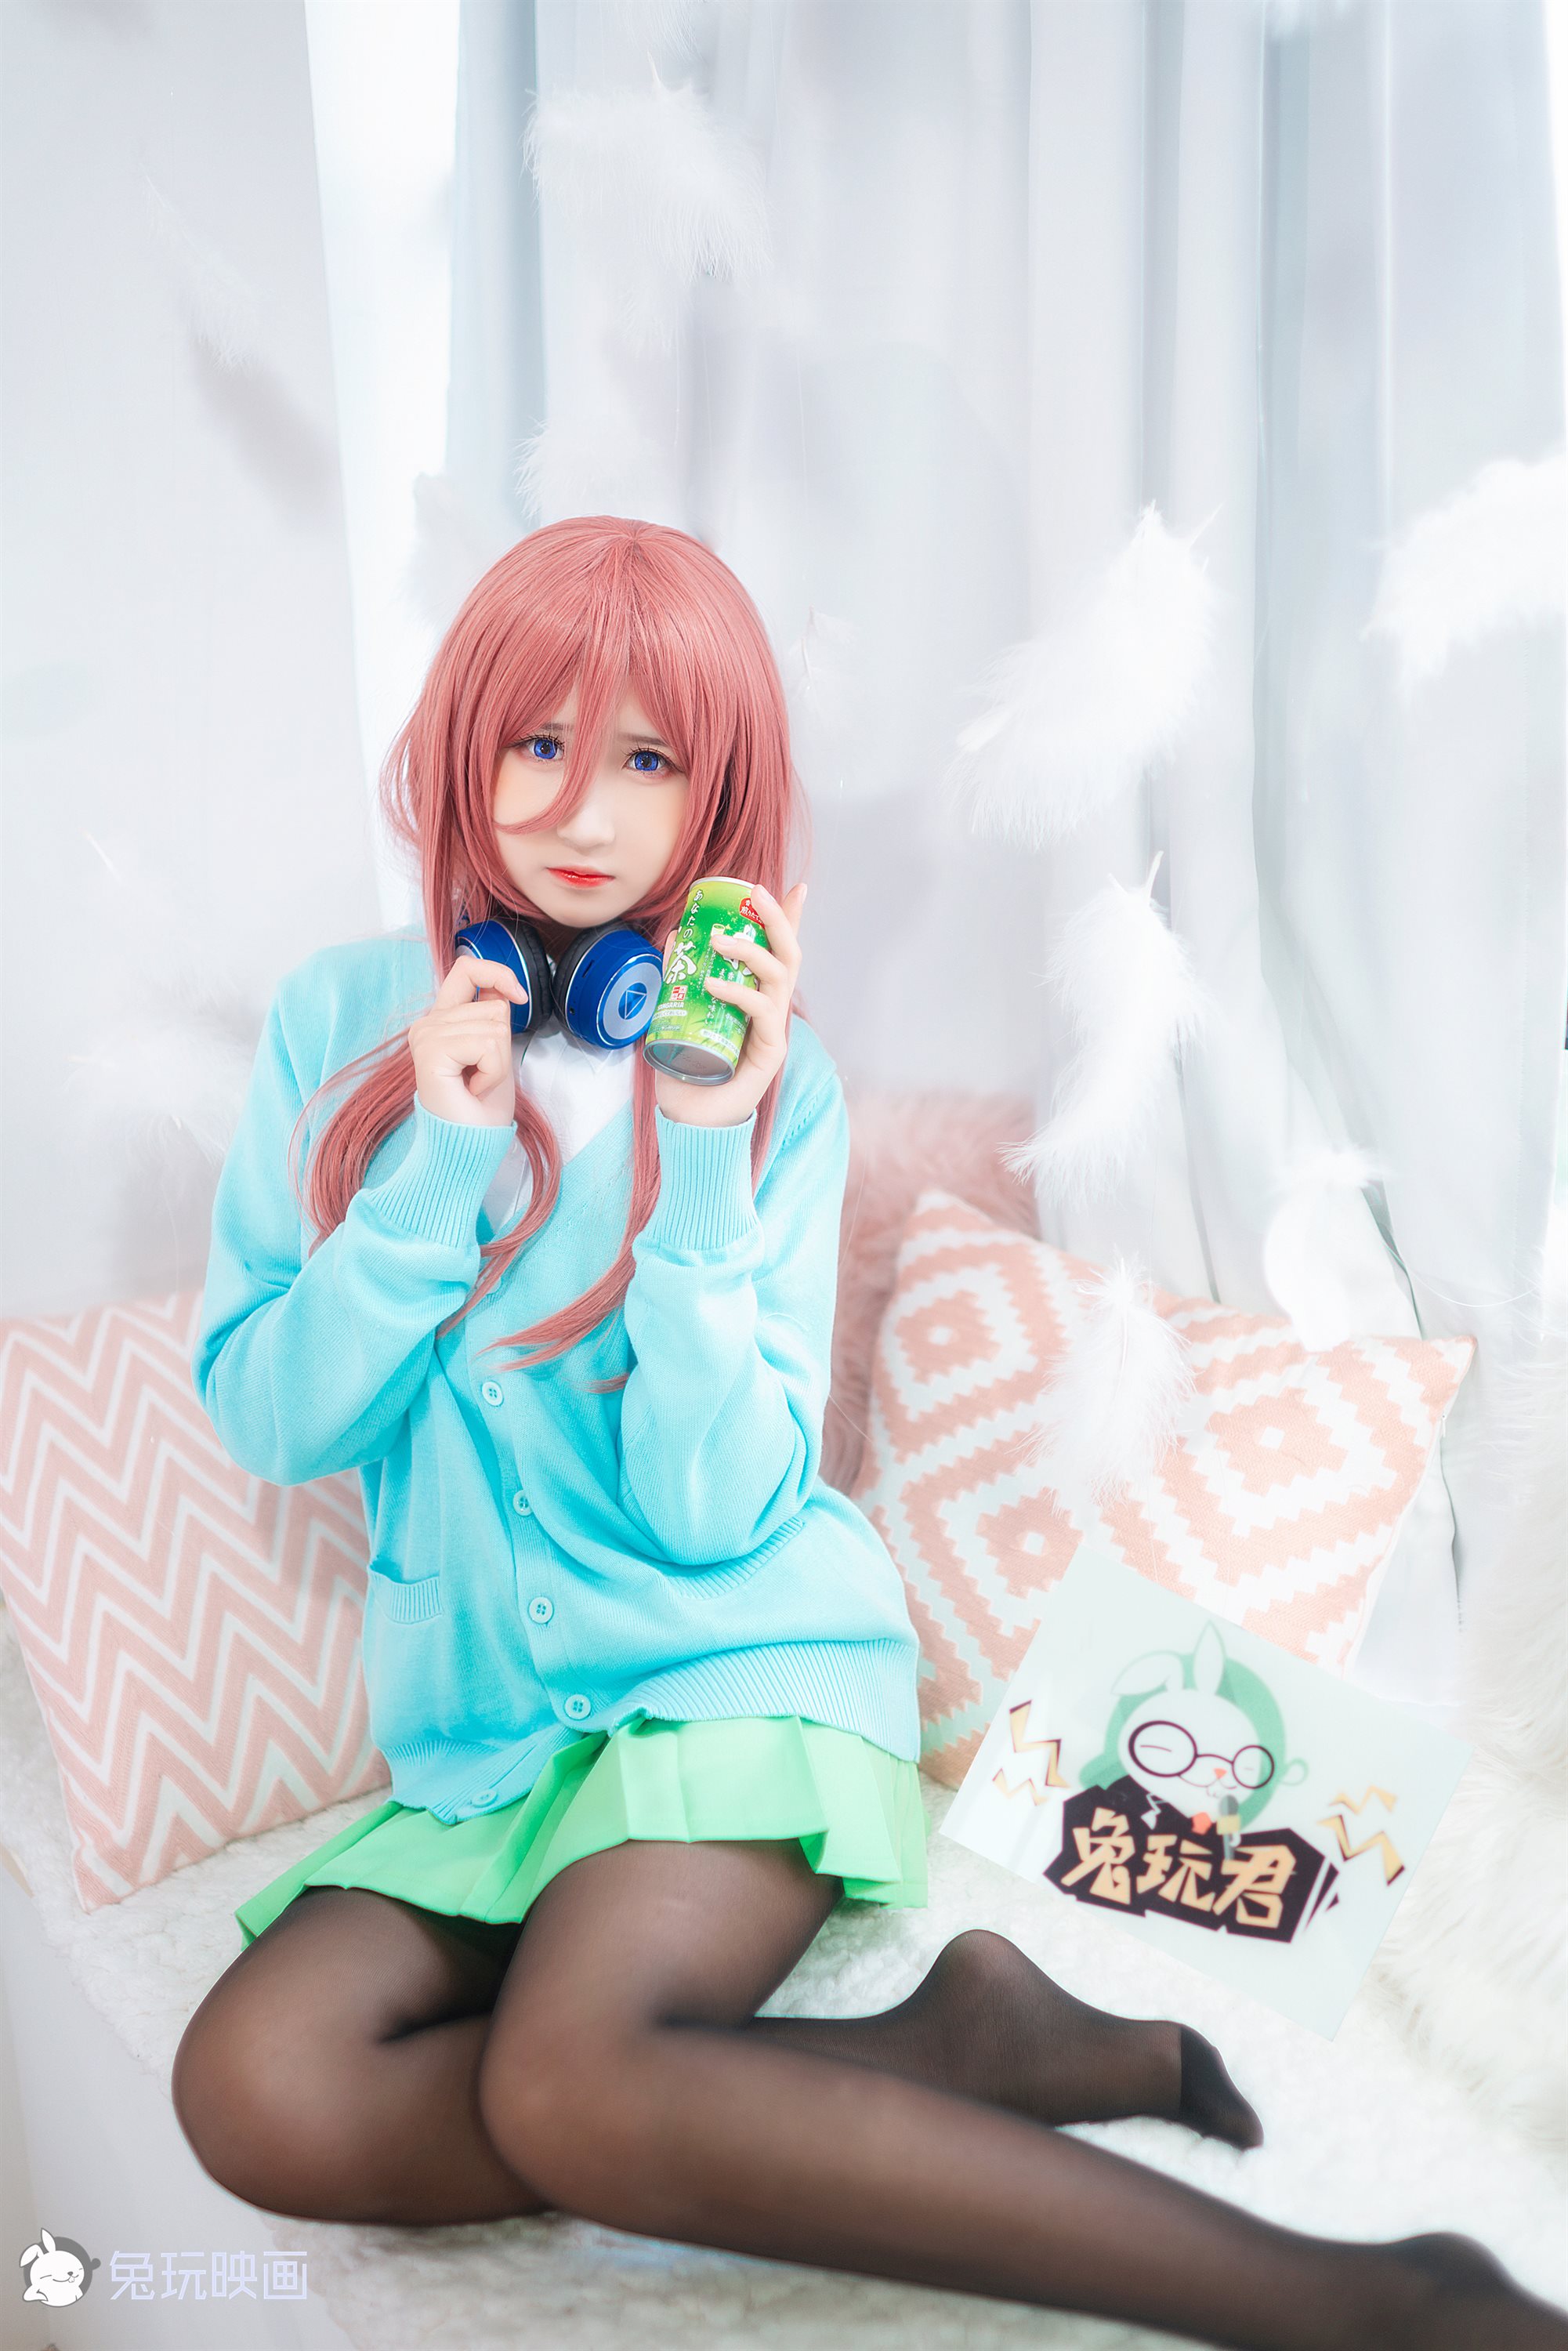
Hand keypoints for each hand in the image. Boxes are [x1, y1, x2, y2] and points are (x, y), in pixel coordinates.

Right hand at [411, 956, 526, 1126]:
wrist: (468, 1146)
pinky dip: (492, 1071)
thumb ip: (491, 1014)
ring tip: (476, 1084)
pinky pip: (487, 1043)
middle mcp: (427, 1024)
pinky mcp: (431, 1050)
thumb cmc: (481, 1107)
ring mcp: (426, 1036)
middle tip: (482, 1076)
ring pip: (494, 1024)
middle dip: (503, 1045)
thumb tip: (503, 988)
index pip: (467, 969)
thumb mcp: (494, 1050)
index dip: (498, 973)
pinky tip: (473, 1088)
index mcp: (441, 1019)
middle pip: (493, 1006)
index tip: (519, 997)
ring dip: (498, 1062)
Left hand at [652, 881, 807, 1128]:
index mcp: (756, 995)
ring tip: (718, 939)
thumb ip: (680, 978)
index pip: (778, 951)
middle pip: (788, 954)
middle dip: (778, 918)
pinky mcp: (769, 1051)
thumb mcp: (678, 1011)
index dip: (789, 919)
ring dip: (750, 949)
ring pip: (778, 975)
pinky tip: (713, 983)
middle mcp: (771, 1007)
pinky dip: (738, 992)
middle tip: (756, 892)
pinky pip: (761, 1011)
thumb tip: (677, 936)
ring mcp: (774, 1029)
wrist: (690, 1118)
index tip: (795, 886)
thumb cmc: (688, 1067)